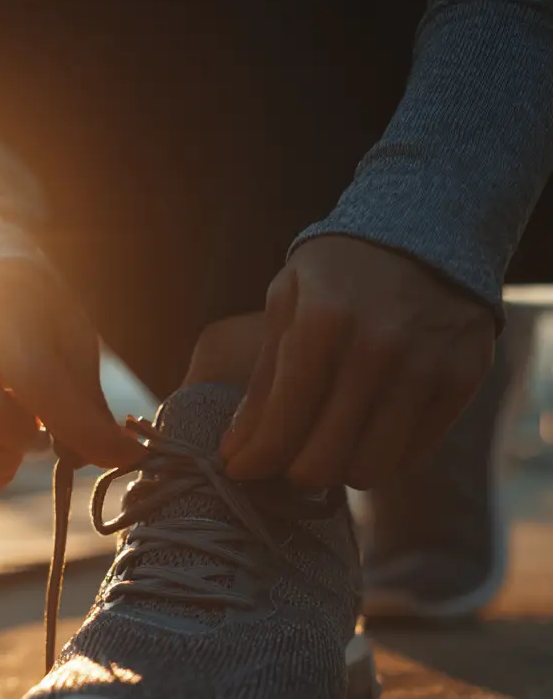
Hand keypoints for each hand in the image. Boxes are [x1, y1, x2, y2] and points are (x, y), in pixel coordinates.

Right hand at [0, 261, 137, 492]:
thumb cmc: (29, 313)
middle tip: (48, 426)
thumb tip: (111, 454)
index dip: (84, 428)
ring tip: (27, 430)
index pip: (35, 380)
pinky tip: (5, 445)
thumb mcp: (69, 333)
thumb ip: (86, 395)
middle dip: (29, 438)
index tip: (126, 453)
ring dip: (10, 457)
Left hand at [221, 237, 495, 489]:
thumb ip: (263, 382)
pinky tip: (367, 429)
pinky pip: (411, 455)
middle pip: (322, 465)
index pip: (281, 430)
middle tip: (285, 455)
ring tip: (329, 441)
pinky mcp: (463, 380)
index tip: (238, 468)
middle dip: (291, 472)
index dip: (250, 463)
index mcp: (323, 325)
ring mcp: (428, 367)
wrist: (430, 226)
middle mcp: (379, 350)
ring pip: (369, 470)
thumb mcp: (288, 304)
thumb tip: (236, 453)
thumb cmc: (341, 271)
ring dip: (340, 469)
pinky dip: (382, 455)